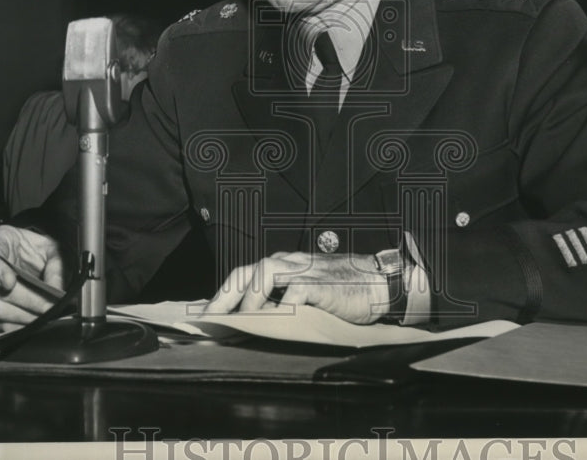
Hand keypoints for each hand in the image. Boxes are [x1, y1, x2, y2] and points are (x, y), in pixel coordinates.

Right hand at [0, 225, 64, 329]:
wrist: (29, 255)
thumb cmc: (38, 248)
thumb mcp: (53, 248)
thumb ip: (56, 267)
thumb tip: (57, 290)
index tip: (9, 282)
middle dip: (27, 301)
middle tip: (49, 307)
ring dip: (24, 316)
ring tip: (46, 316)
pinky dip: (18, 326)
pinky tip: (35, 324)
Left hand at [204, 252, 389, 323]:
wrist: (380, 284)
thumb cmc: (345, 291)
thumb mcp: (309, 292)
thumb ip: (284, 299)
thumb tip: (254, 320)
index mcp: (286, 265)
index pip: (246, 274)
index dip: (224, 293)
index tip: (206, 314)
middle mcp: (291, 264)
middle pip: (248, 271)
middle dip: (225, 296)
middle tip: (211, 319)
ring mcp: (305, 271)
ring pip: (265, 273)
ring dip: (250, 299)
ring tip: (244, 322)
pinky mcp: (320, 284)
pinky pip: (293, 292)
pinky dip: (280, 307)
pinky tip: (275, 322)